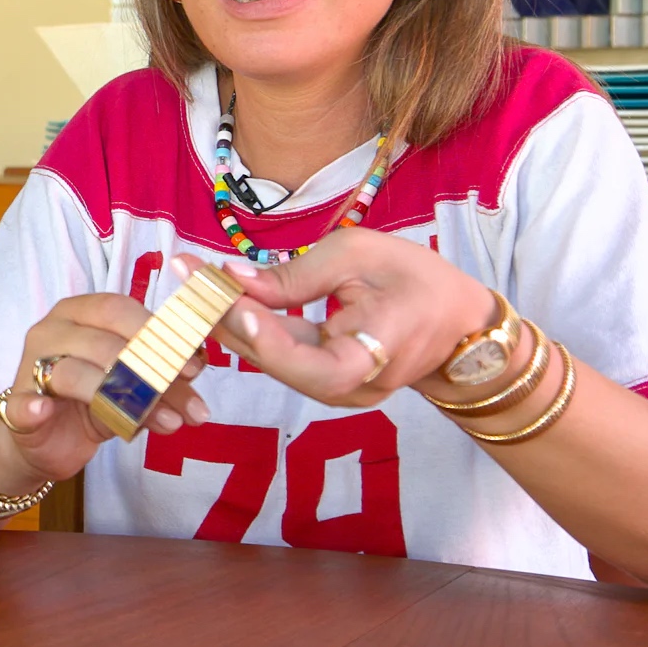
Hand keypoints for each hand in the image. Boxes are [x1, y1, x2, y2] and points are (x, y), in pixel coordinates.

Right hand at [0, 291, 210, 483]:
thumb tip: (197, 367)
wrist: (45, 442)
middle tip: (188, 402)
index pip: (119, 309)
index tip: (194, 367)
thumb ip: (162, 375)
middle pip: (102, 341)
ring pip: (74, 374)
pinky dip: (33, 408)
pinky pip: (24, 404)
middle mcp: (52, 330)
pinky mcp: (16, 405)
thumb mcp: (134, 386)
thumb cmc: (92, 402)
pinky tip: (45, 411)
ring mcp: (30, 366)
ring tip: (166, 423)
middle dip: (150, 372)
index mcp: (80, 313)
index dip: (158, 334)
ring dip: (122, 402)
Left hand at [208, 233, 494, 405]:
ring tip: (193, 283)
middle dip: (230, 322)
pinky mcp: (323, 382)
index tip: (234, 304)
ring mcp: (339, 391)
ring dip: (230, 326)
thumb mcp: (362, 255)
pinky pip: (280, 358)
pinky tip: (217, 299)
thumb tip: (232, 278)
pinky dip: (248, 329)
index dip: (274, 344)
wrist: (459, 324)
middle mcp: (356, 385)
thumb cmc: (417, 280)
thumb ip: (297, 274)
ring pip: (275, 364)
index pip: (321, 367)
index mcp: (381, 352)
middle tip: (189, 278)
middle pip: (283, 366)